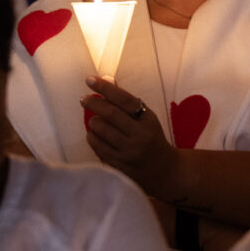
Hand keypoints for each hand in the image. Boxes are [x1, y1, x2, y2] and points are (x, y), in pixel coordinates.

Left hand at [82, 76, 179, 197]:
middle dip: (93, 103)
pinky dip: (92, 137)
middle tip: (84, 99)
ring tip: (93, 120)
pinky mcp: (119, 165)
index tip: (90, 80)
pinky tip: (94, 134)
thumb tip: (107, 80)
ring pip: (101, 130)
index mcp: (148, 120)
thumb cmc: (151, 138)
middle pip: (110, 114)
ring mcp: (129, 152)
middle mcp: (139, 136)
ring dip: (92, 122)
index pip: (124, 99)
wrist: (165, 170)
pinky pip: (98, 147)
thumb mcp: (146, 118)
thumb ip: (127, 102)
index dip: (105, 88)